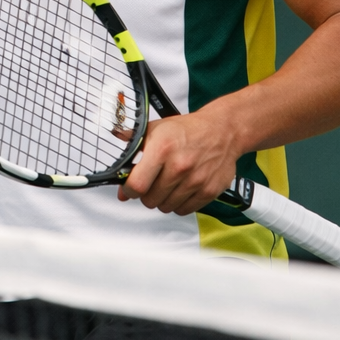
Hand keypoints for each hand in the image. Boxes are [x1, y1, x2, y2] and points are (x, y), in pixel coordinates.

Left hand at [118, 110, 241, 214]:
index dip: (128, 190)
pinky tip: (180, 189)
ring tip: (167, 184)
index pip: (137, 185)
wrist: (222, 130)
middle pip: (150, 200)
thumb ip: (132, 146)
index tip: (128, 189)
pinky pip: (184, 210)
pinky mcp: (209, 191)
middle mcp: (179, 166)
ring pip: (166, 207)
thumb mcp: (155, 129)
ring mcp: (195, 180)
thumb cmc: (188, 130)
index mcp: (162, 149)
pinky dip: (179, 204)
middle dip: (146, 194)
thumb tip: (117, 166)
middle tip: (151, 183)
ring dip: (163, 199)